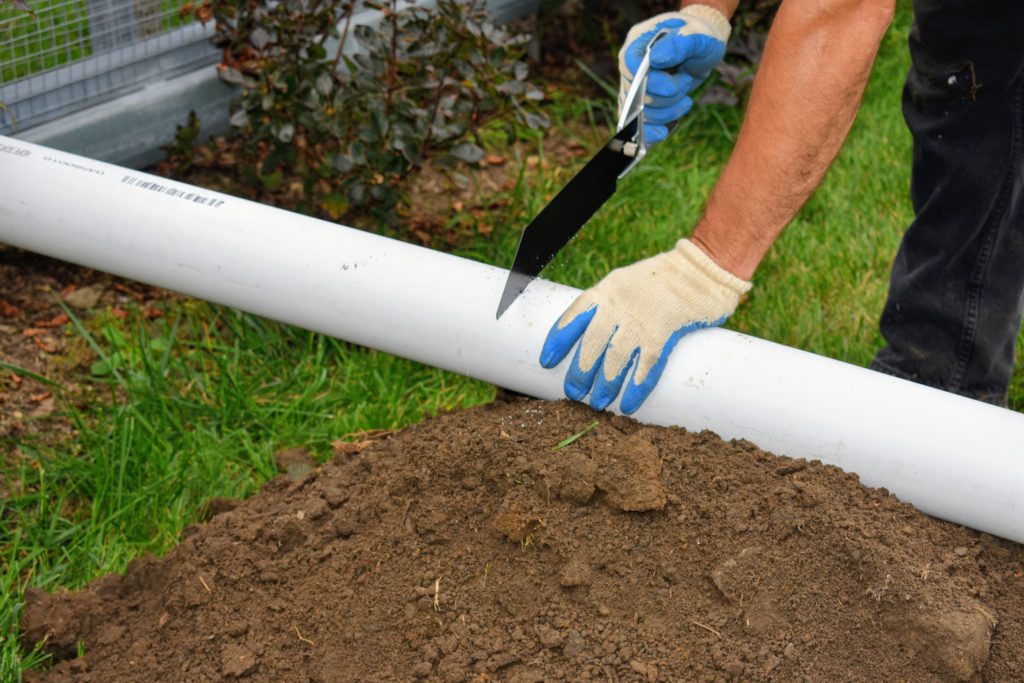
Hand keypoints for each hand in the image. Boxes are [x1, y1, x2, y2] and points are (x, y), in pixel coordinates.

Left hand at [539, 239, 750, 413]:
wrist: (703, 268)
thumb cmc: (665, 277)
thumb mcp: (628, 281)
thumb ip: (612, 304)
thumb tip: (597, 333)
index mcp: (608, 291)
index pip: (574, 316)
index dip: (558, 340)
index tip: (546, 361)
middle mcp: (619, 306)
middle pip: (591, 344)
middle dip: (580, 371)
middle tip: (573, 393)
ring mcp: (641, 321)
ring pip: (615, 360)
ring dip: (604, 385)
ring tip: (596, 403)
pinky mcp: (665, 334)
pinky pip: (645, 367)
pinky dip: (635, 387)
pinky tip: (627, 404)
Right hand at [619, 5, 730, 142]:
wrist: (701, 50)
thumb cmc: (699, 37)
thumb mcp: (697, 34)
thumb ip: (679, 43)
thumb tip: (657, 59)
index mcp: (638, 42)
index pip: (631, 66)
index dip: (651, 82)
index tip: (673, 87)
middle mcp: (629, 66)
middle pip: (636, 95)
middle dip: (667, 98)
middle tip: (686, 81)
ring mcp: (632, 88)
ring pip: (639, 114)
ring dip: (667, 113)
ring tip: (685, 99)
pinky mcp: (640, 105)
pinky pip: (638, 126)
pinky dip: (652, 132)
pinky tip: (665, 130)